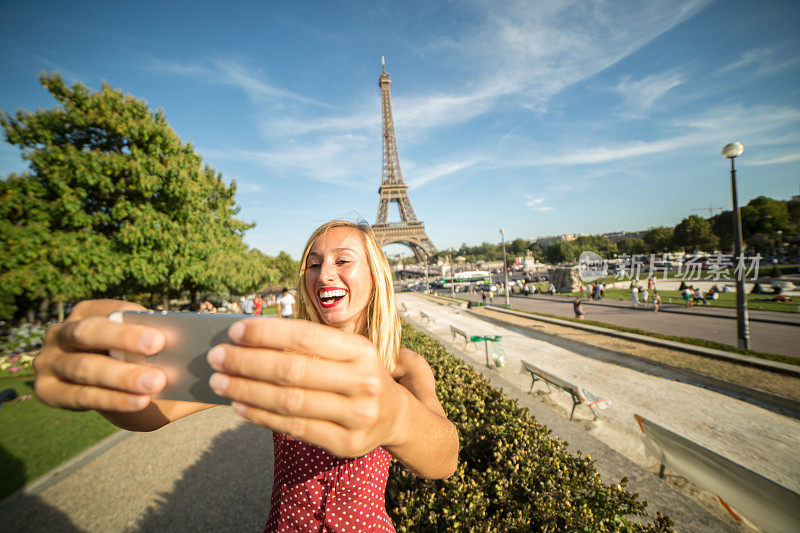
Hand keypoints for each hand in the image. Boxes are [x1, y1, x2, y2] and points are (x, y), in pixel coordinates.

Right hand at [34, 299, 167, 411]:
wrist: (125, 398)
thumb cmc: (140, 366)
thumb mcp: (147, 354)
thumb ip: (159, 346)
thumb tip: (187, 342)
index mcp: (85, 312)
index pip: (108, 309)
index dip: (131, 318)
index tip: (159, 330)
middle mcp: (60, 333)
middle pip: (89, 332)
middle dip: (123, 338)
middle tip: (158, 345)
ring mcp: (49, 361)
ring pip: (86, 367)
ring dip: (123, 376)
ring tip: (156, 382)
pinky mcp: (47, 390)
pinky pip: (81, 395)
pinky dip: (113, 399)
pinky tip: (140, 401)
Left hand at [207, 318, 405, 457]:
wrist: (394, 416)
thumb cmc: (357, 375)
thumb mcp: (347, 352)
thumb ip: (309, 346)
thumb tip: (248, 340)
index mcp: (361, 350)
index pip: (306, 337)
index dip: (267, 332)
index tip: (234, 330)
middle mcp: (363, 381)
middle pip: (293, 370)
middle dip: (247, 362)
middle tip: (216, 357)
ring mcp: (357, 415)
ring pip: (290, 402)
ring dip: (247, 391)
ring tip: (218, 382)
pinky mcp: (346, 443)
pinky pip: (295, 429)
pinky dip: (261, 417)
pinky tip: (239, 407)